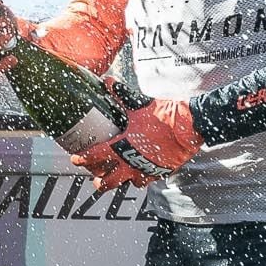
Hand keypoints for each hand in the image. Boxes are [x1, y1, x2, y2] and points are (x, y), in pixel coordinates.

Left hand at [72, 96, 201, 192]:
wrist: (190, 125)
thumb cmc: (164, 115)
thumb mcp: (138, 103)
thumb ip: (121, 94)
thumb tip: (108, 82)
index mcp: (123, 145)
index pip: (96, 156)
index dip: (83, 159)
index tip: (75, 160)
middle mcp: (132, 161)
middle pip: (109, 180)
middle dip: (99, 181)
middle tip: (95, 178)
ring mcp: (147, 169)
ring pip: (128, 184)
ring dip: (120, 183)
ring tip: (116, 181)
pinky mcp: (160, 171)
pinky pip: (146, 181)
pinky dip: (140, 180)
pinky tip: (138, 176)